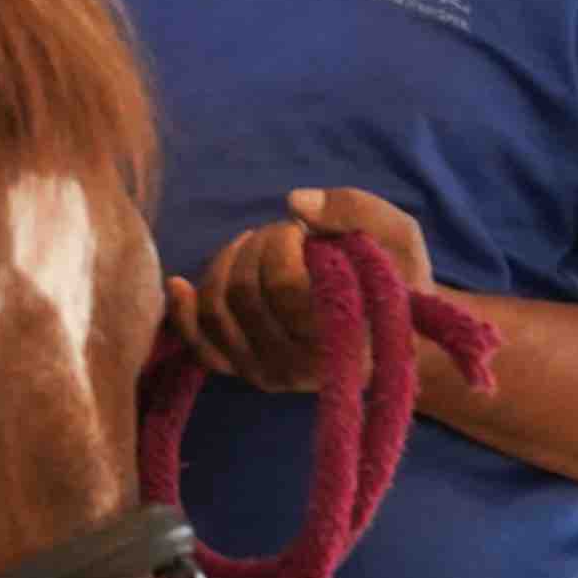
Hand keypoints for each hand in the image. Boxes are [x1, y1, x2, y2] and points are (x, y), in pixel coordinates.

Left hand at [166, 187, 439, 393]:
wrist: (392, 330)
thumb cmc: (395, 279)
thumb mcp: (396, 236)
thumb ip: (356, 211)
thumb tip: (295, 203)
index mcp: (343, 338)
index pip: (282, 287)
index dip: (280, 245)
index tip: (301, 230)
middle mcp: (302, 368)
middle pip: (241, 294)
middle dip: (254, 247)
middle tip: (281, 234)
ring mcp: (269, 374)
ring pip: (216, 311)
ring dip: (226, 263)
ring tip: (258, 248)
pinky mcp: (245, 371)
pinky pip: (200, 346)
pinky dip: (184, 313)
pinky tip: (181, 284)